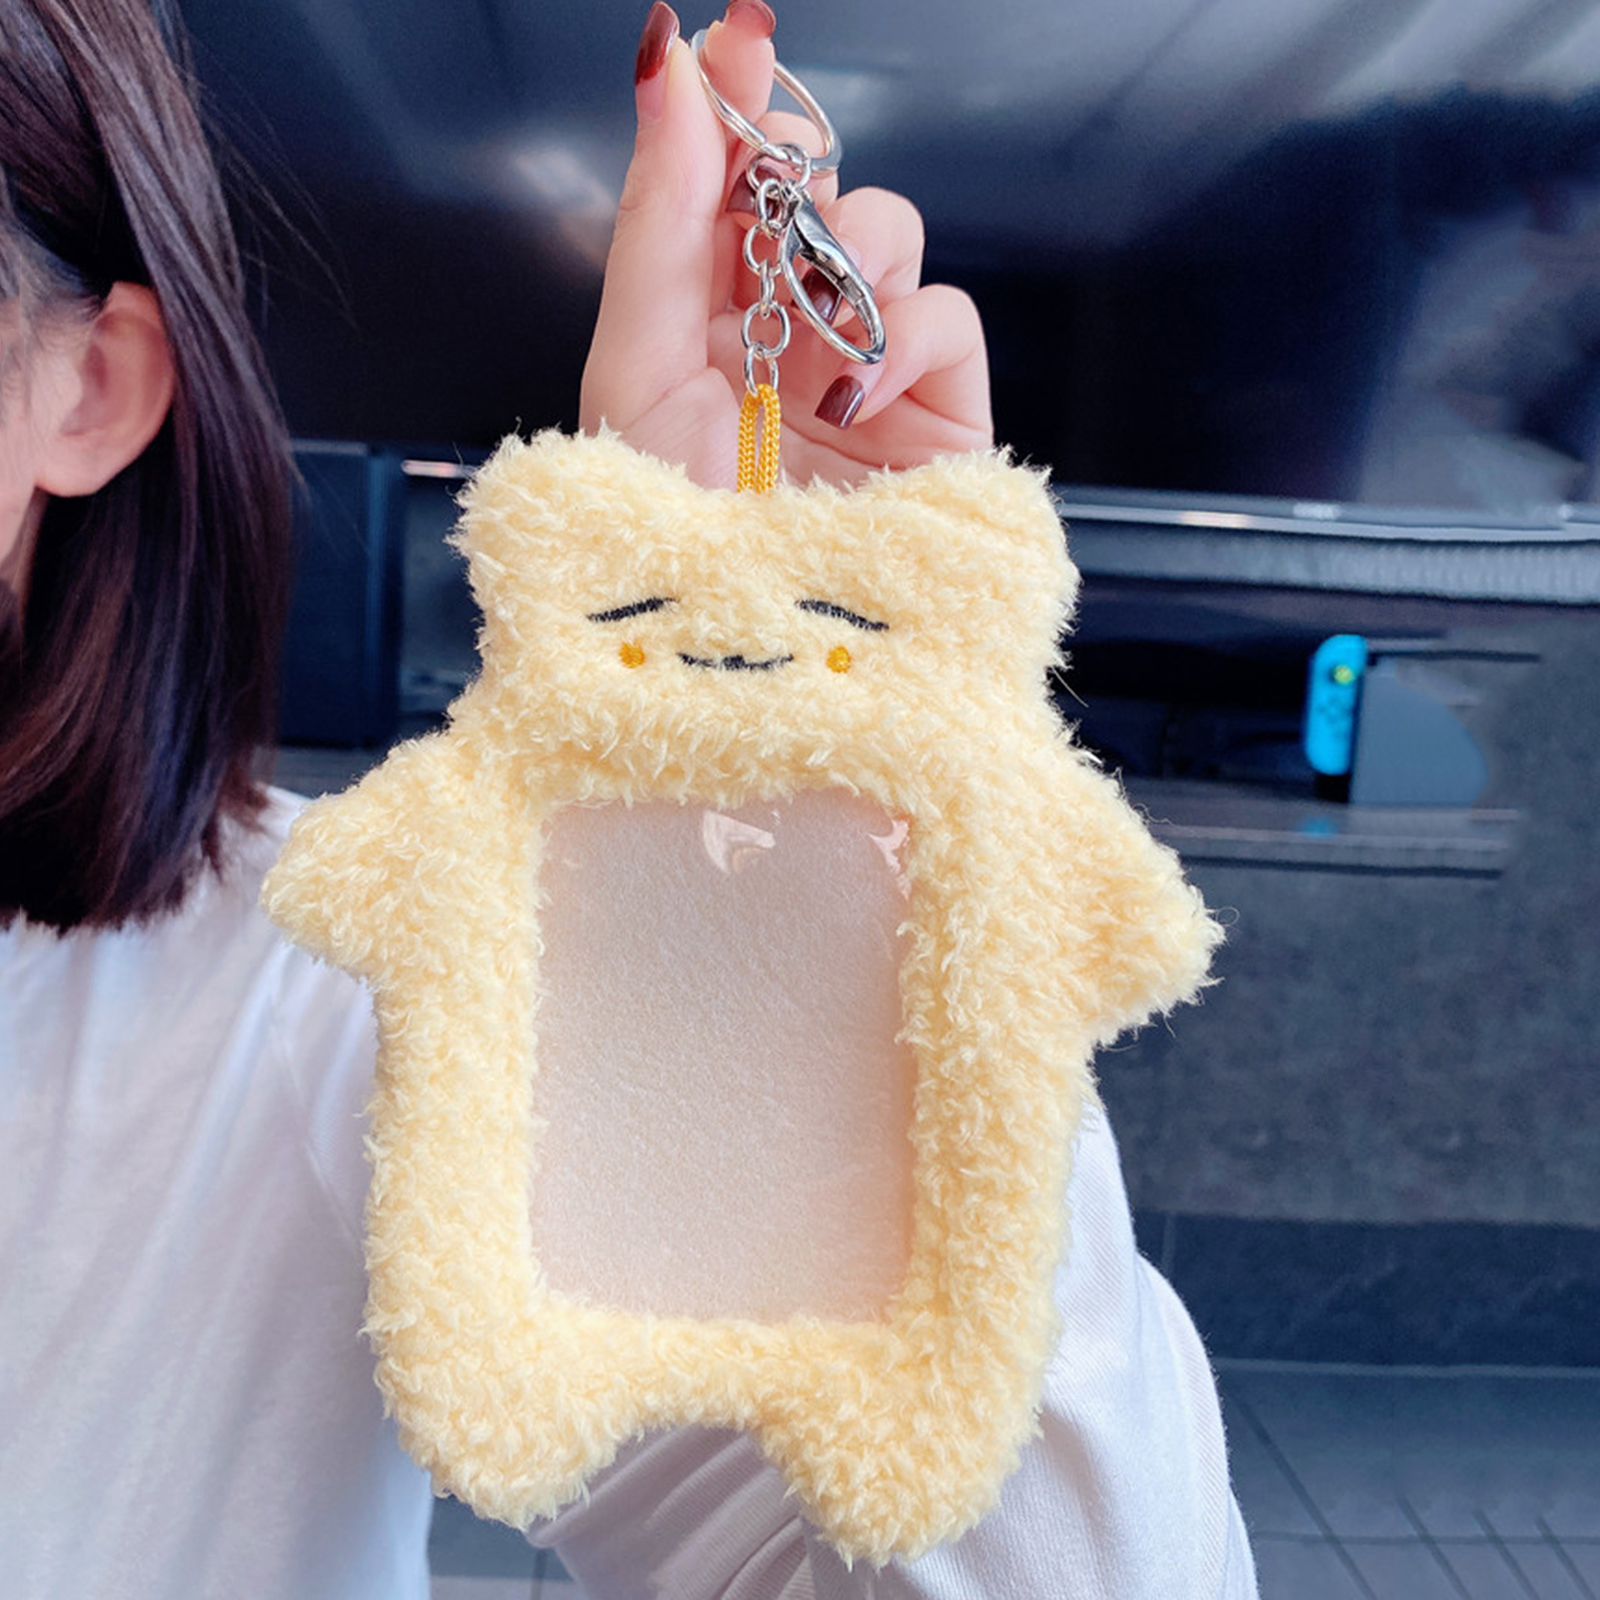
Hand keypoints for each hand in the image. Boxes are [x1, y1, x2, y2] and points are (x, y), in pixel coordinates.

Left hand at [582, 1, 992, 489]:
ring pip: (889, 235)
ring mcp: (867, 377)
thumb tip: (670, 64)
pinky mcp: (938, 422)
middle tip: (775, 202)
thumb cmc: (669, 533)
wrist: (743, 659)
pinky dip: (904, 334)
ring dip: (851, 252)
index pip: (728, 187)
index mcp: (700, 324)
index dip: (736, 107)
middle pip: (814, 194)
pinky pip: (947, 316)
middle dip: (795, 182)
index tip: (737, 40)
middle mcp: (784, 340)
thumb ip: (661, 214)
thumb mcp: (637, 364)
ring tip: (812, 329)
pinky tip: (849, 392)